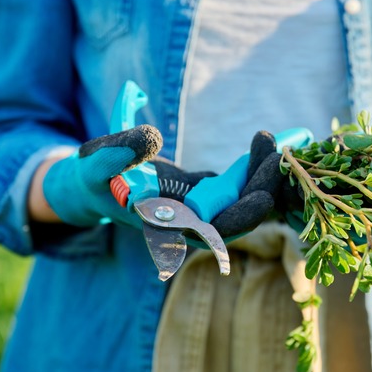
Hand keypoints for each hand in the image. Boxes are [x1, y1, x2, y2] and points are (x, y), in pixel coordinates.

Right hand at [36, 126, 290, 237]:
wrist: (94, 184)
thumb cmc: (90, 177)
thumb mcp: (94, 163)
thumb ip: (116, 154)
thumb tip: (151, 138)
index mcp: (165, 226)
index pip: (212, 233)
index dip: (240, 218)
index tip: (265, 197)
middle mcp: (188, 223)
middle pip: (237, 217)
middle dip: (262, 190)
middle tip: (281, 157)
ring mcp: (200, 208)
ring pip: (241, 199)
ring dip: (261, 175)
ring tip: (273, 141)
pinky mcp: (205, 192)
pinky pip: (237, 184)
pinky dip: (252, 166)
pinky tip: (266, 143)